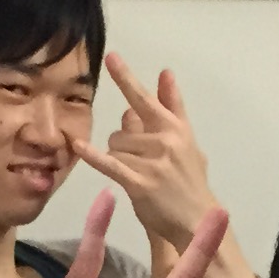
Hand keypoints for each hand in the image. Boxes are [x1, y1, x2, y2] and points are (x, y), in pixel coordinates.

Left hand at [72, 56, 215, 246]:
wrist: (197, 220)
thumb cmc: (189, 182)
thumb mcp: (187, 141)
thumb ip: (173, 107)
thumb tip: (165, 73)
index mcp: (176, 128)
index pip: (147, 99)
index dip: (127, 78)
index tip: (111, 57)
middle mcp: (166, 141)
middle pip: (123, 131)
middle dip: (124, 145)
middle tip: (142, 163)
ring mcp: (153, 162)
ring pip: (116, 149)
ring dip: (121, 161)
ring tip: (140, 177)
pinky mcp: (140, 183)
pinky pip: (110, 164)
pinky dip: (94, 156)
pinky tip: (80, 147)